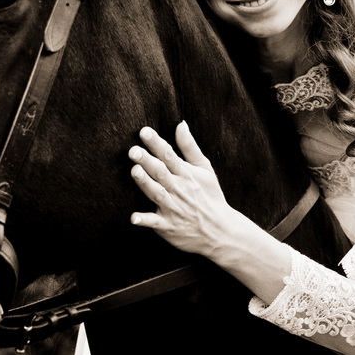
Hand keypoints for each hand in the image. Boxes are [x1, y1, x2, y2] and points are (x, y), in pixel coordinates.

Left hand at [129, 121, 240, 260]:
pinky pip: (155, 223)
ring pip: (157, 193)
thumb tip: (180, 124)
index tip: (144, 132)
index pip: (169, 155)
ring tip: (135, 171)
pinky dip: (145, 220)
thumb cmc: (210, 196)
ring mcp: (173, 208)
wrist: (220, 230)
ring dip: (146, 183)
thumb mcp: (205, 169)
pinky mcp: (168, 226)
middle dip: (147, 161)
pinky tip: (134, 218)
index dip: (156, 143)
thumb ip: (190, 147)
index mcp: (186, 174)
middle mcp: (178, 189)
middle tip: (133, 151)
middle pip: (161, 172)